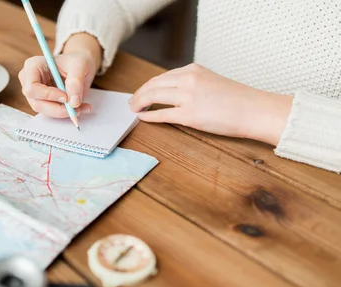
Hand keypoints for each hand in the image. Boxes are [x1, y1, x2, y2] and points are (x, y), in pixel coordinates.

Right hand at [18, 33, 102, 117]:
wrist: (78, 67)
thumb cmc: (75, 61)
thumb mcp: (80, 65)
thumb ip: (76, 82)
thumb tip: (73, 102)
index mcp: (33, 66)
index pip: (32, 87)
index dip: (48, 95)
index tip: (66, 97)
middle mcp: (29, 80)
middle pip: (37, 103)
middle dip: (57, 108)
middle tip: (76, 107)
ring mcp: (34, 93)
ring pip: (44, 110)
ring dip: (63, 112)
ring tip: (81, 107)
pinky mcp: (42, 102)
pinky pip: (51, 112)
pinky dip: (66, 112)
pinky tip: (78, 108)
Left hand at [129, 63, 292, 145]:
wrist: (254, 109)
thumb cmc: (237, 99)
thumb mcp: (211, 81)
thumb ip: (193, 84)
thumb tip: (174, 94)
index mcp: (193, 70)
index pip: (162, 76)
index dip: (148, 85)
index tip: (141, 91)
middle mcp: (188, 79)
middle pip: (153, 85)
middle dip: (139, 94)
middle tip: (132, 102)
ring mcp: (188, 97)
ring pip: (153, 96)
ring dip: (139, 103)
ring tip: (134, 109)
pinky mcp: (189, 115)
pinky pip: (161, 114)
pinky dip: (149, 115)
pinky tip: (142, 117)